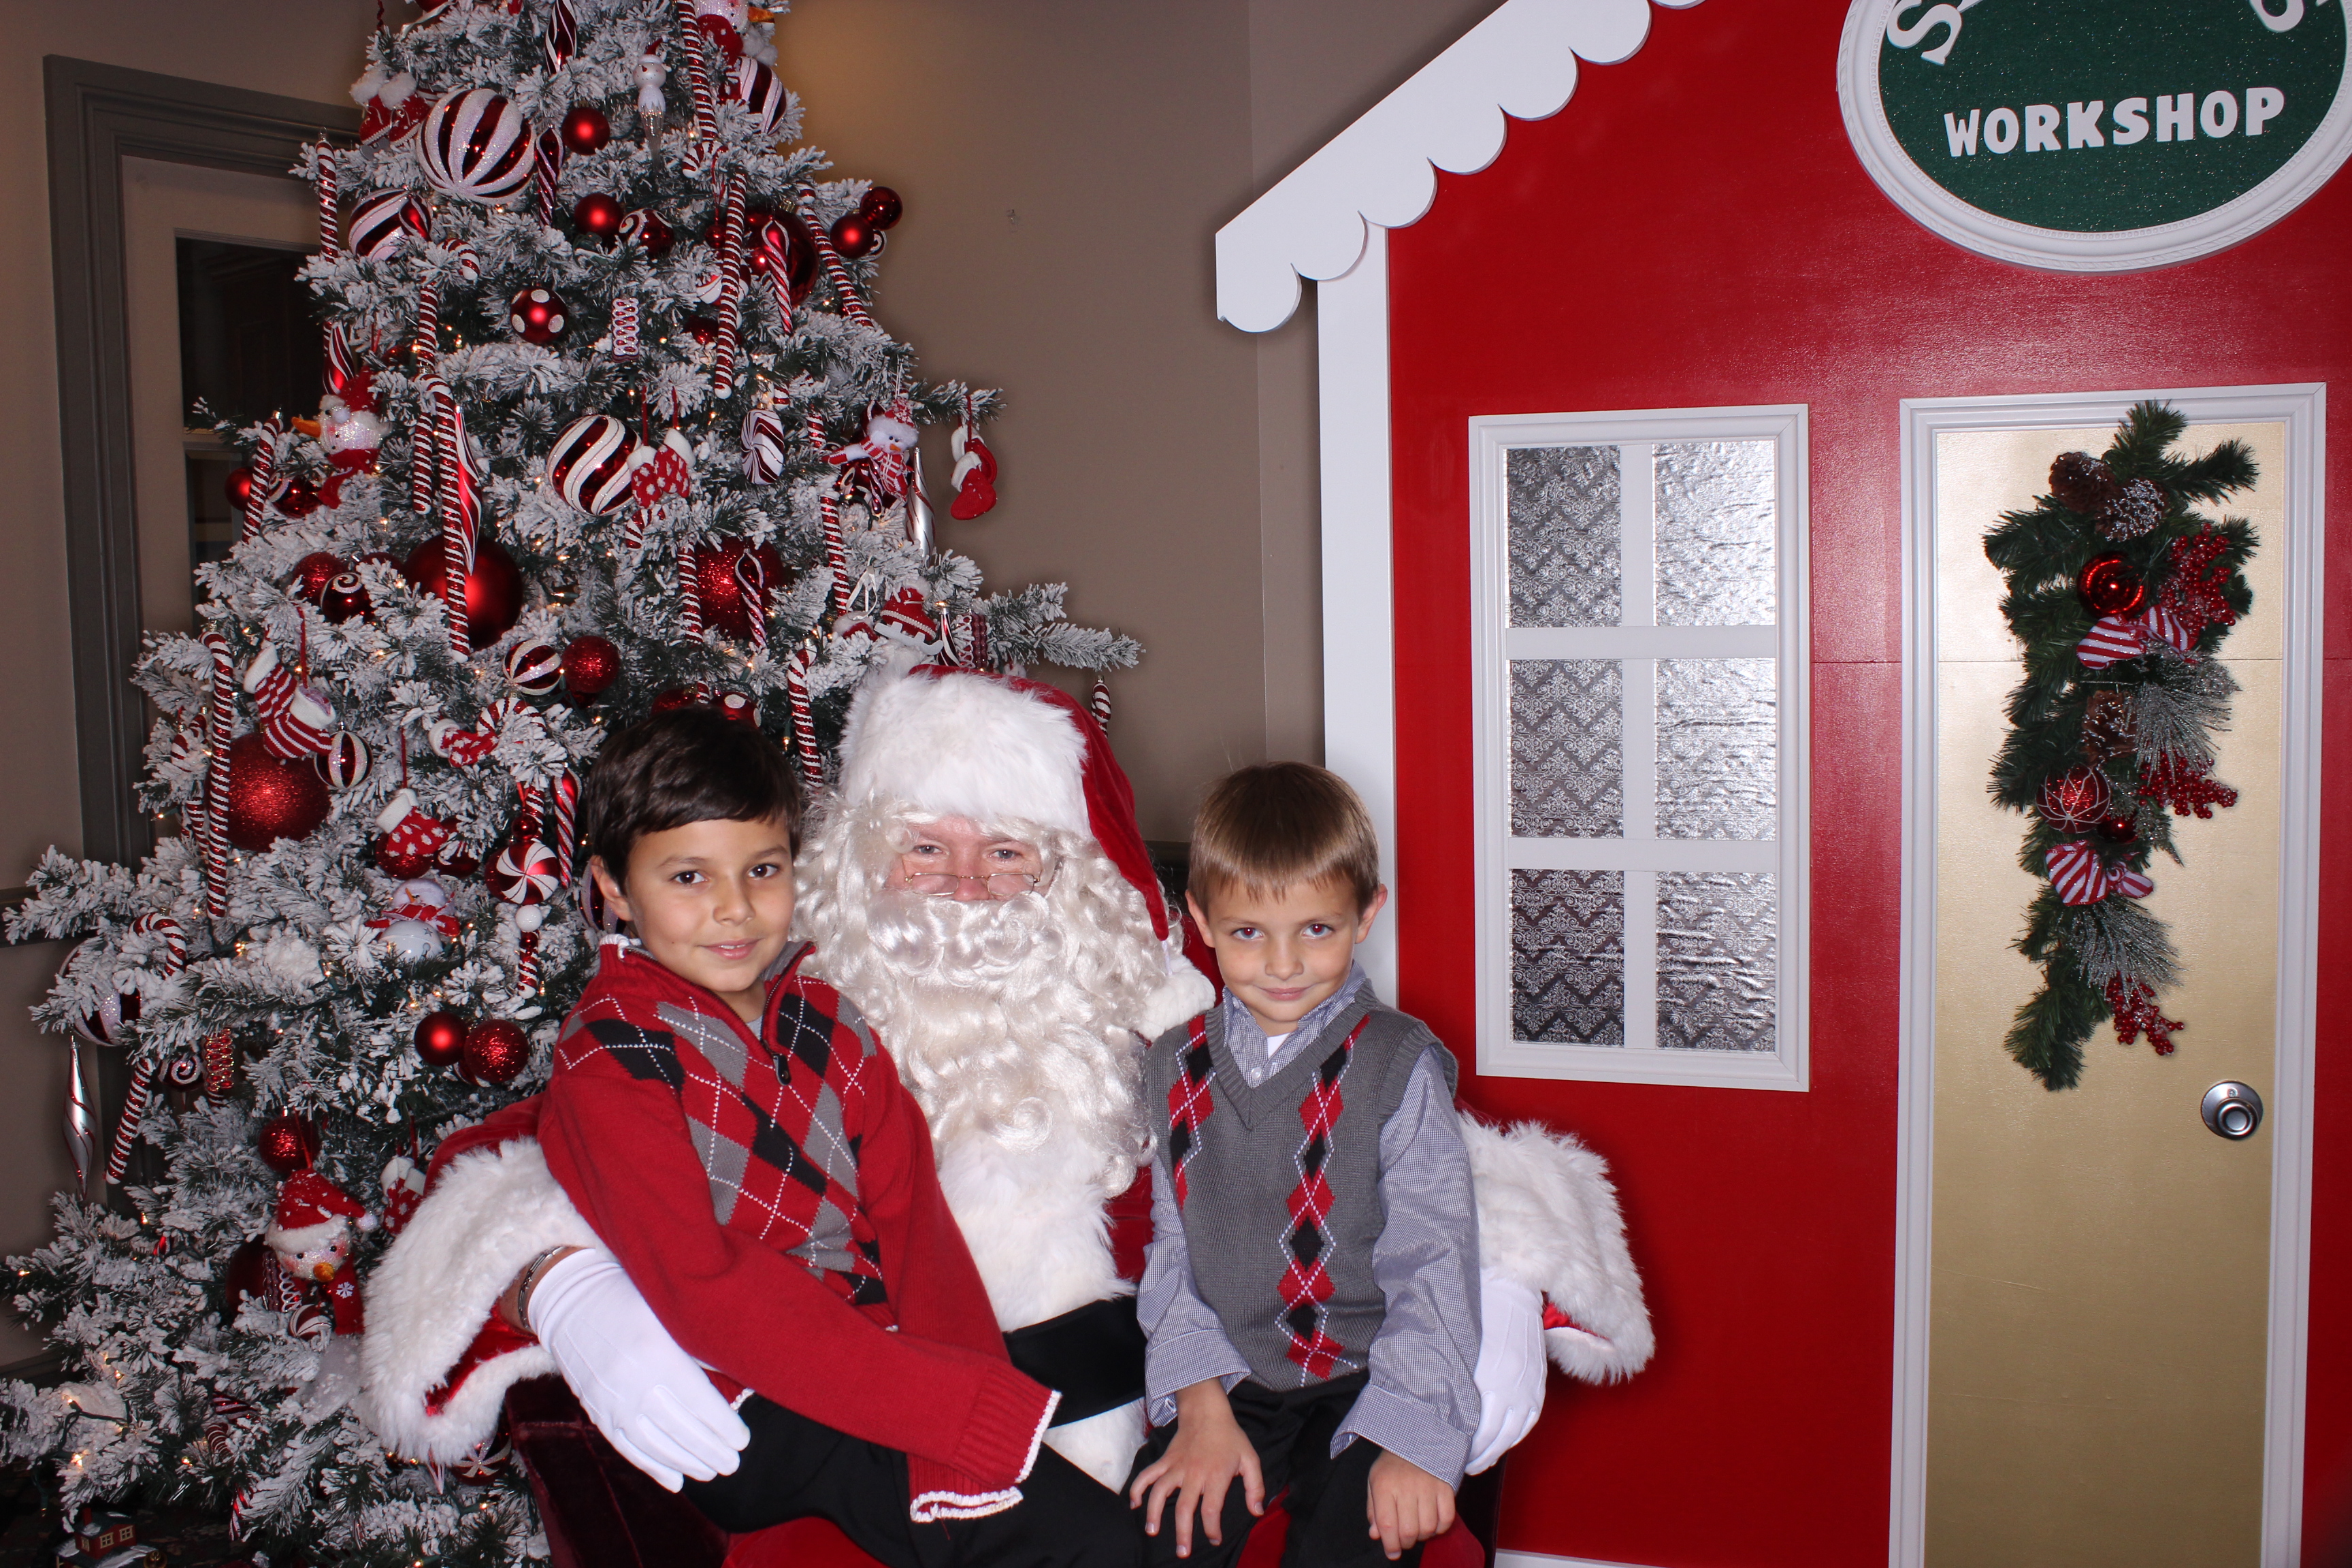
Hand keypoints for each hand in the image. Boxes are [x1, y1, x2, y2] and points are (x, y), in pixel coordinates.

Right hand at [526, 1249, 751, 1489]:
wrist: (572, 1298)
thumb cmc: (631, 1296)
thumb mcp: (668, 1311)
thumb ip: (697, 1346)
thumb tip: (733, 1375)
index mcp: (657, 1354)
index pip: (699, 1402)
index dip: (723, 1426)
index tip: (742, 1440)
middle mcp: (632, 1383)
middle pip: (680, 1429)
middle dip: (710, 1451)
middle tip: (733, 1464)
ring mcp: (611, 1401)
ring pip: (654, 1445)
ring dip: (686, 1463)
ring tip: (711, 1472)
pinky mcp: (596, 1411)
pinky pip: (626, 1448)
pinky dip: (652, 1467)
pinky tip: (675, 1480)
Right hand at [1128, 1380, 1263, 1557]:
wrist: (1207, 1412)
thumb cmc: (1230, 1438)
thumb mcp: (1251, 1459)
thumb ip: (1256, 1487)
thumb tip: (1257, 1512)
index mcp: (1215, 1475)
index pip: (1211, 1509)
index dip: (1212, 1528)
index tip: (1214, 1539)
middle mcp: (1193, 1473)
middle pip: (1184, 1508)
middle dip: (1183, 1533)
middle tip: (1183, 1552)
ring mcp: (1176, 1467)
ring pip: (1159, 1492)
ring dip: (1153, 1513)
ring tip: (1152, 1531)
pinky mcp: (1164, 1460)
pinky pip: (1147, 1475)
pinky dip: (1138, 1488)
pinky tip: (1134, 1504)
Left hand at [1366, 1449, 1454, 1559]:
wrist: (1417, 1437)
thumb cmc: (1392, 1464)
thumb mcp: (1375, 1481)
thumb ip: (1373, 1509)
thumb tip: (1376, 1535)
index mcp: (1384, 1484)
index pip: (1386, 1523)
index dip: (1389, 1544)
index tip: (1392, 1553)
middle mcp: (1406, 1486)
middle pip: (1408, 1530)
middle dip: (1405, 1543)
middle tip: (1404, 1540)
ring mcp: (1428, 1485)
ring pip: (1428, 1527)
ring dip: (1423, 1536)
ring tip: (1418, 1529)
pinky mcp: (1446, 1486)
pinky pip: (1447, 1518)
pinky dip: (1440, 1528)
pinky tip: (1433, 1523)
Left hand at [1465, 1268, 1545, 1473]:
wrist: (1510, 1287)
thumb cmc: (1476, 1313)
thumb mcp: (1457, 1346)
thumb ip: (1449, 1377)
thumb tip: (1432, 1406)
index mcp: (1488, 1378)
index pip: (1475, 1430)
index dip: (1462, 1448)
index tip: (1447, 1457)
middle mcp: (1512, 1387)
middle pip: (1494, 1437)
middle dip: (1477, 1455)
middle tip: (1460, 1466)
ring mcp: (1529, 1387)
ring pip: (1513, 1434)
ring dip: (1496, 1451)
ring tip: (1479, 1461)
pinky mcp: (1538, 1383)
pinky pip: (1529, 1421)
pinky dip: (1515, 1436)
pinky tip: (1503, 1442)